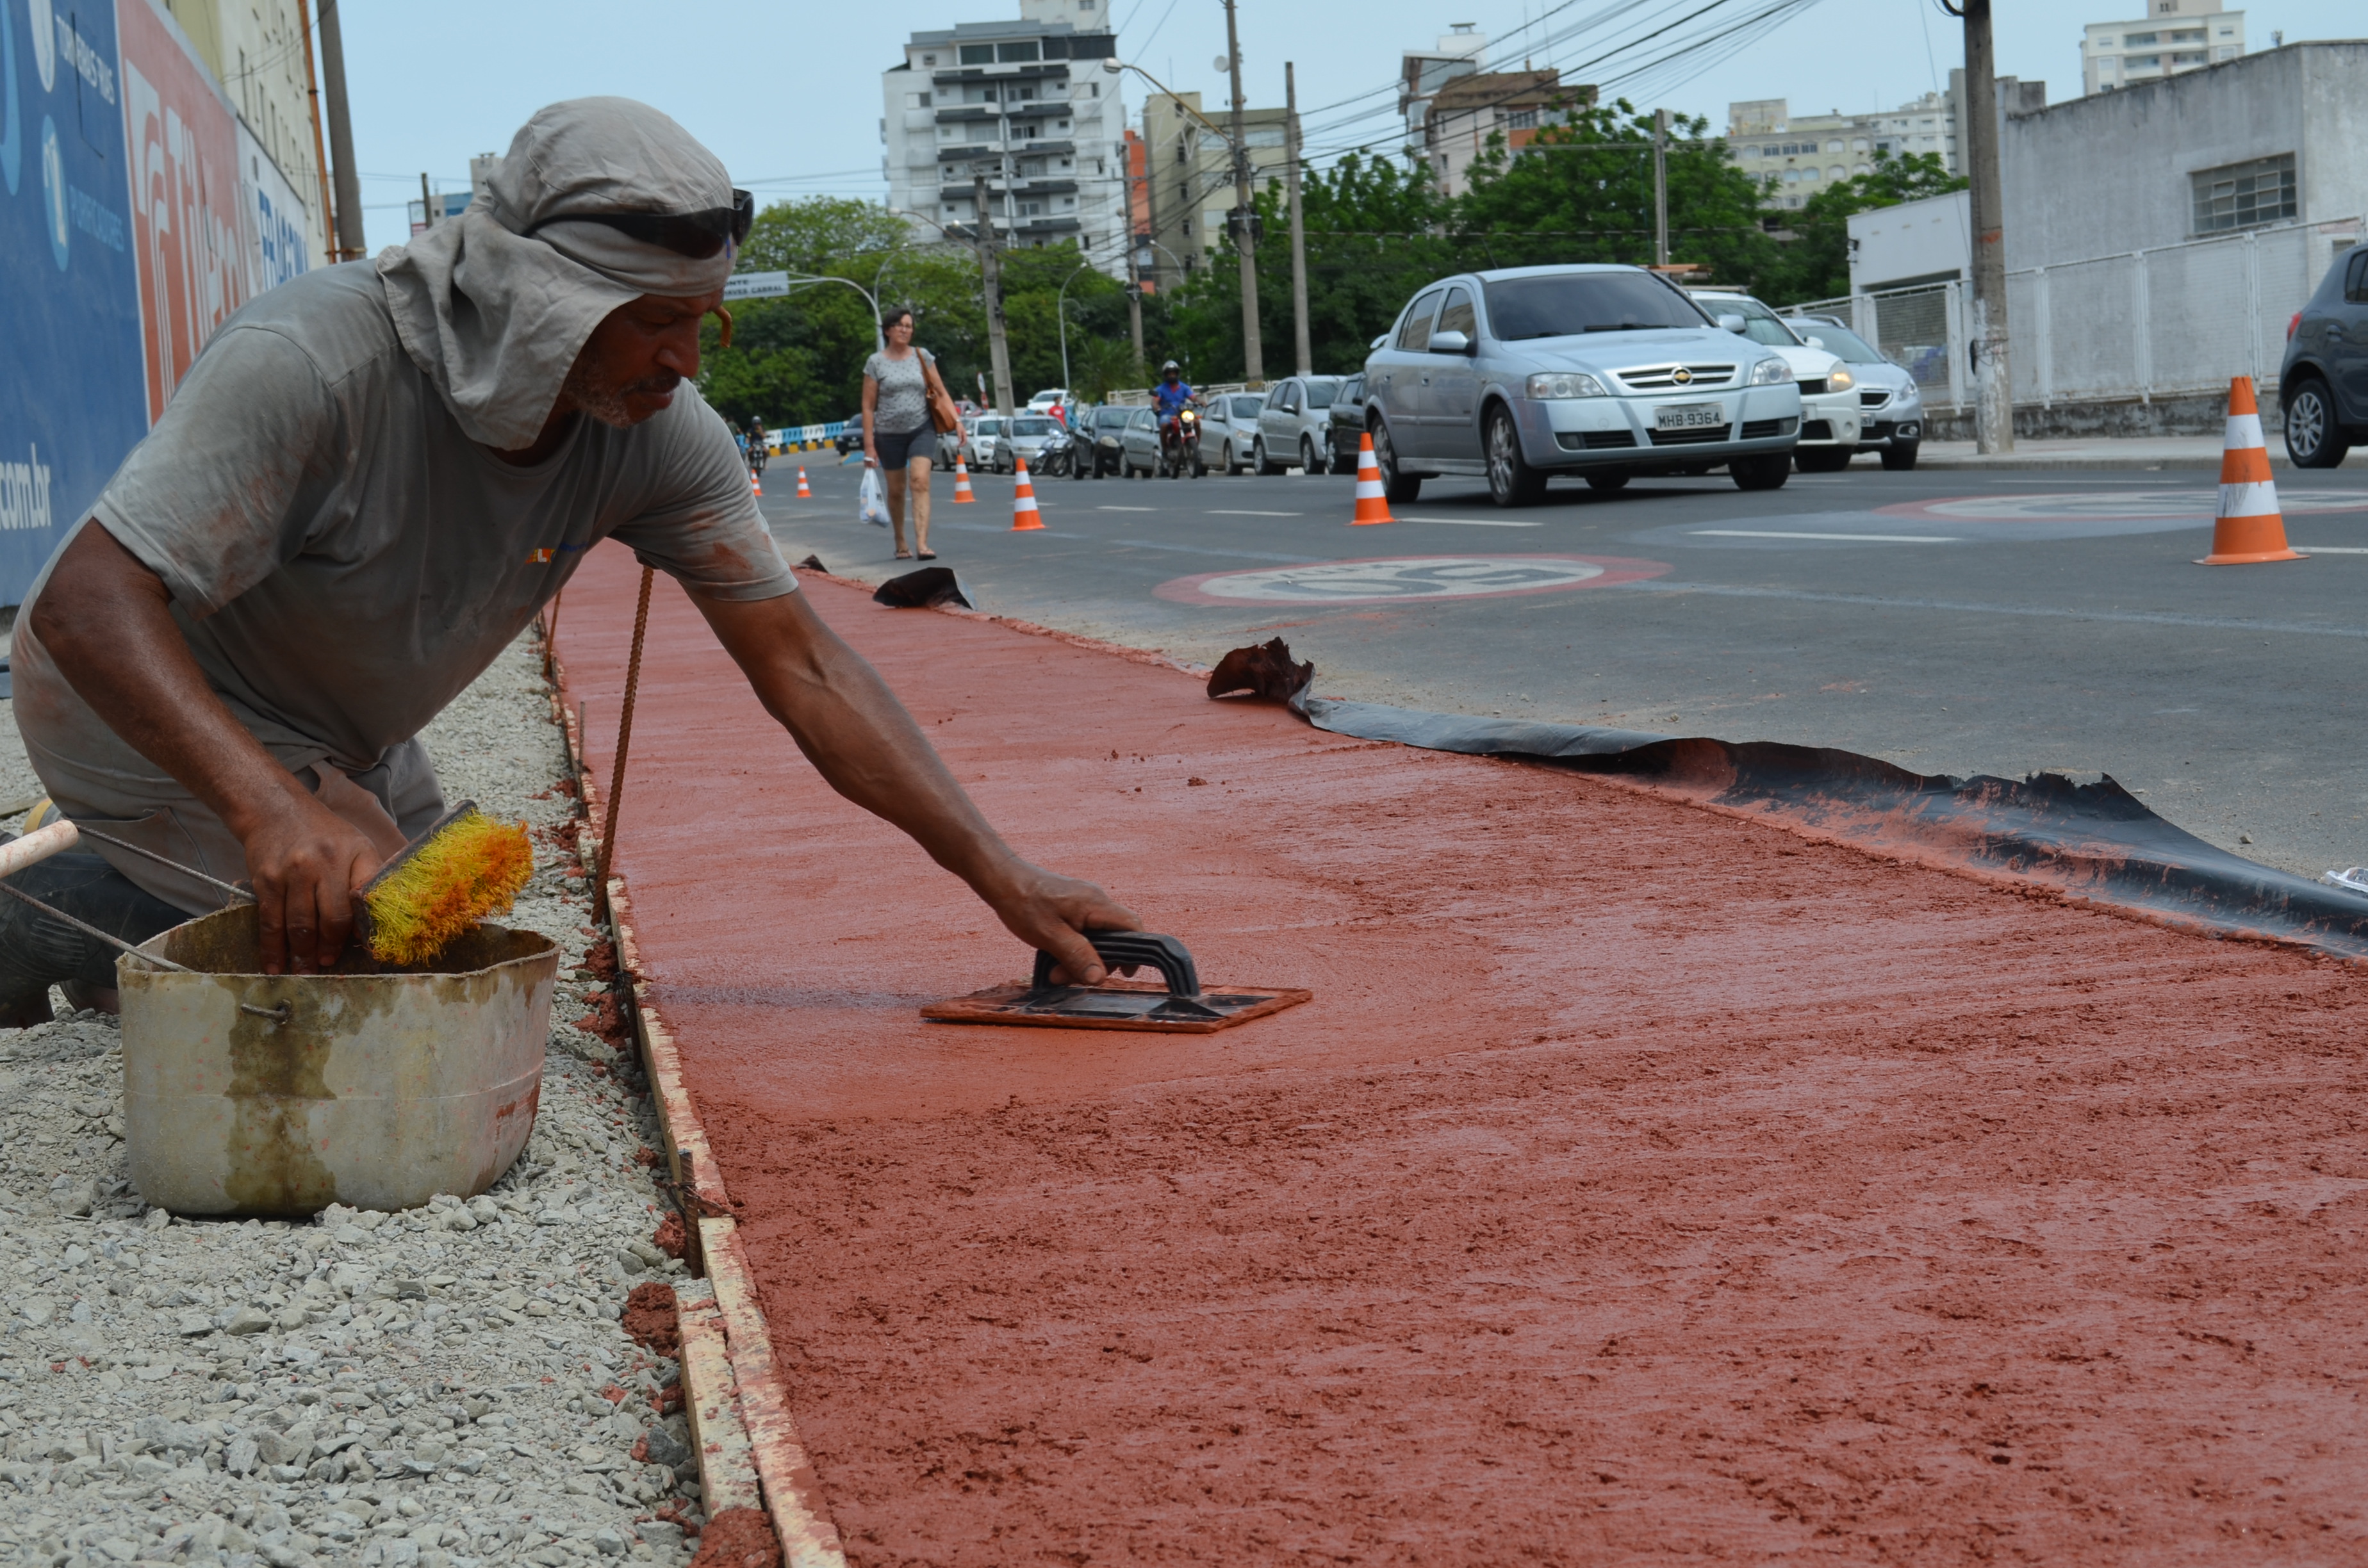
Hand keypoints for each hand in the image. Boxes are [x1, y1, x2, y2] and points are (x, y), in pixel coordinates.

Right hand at [240, 792, 383, 974]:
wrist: (276, 810)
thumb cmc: (323, 834)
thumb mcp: (357, 846)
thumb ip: (368, 879)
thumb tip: (376, 922)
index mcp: (356, 855)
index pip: (366, 899)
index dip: (365, 928)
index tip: (365, 950)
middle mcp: (326, 863)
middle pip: (332, 918)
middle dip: (331, 948)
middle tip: (329, 966)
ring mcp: (294, 872)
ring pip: (300, 925)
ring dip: (303, 955)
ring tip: (305, 972)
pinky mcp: (267, 880)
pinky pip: (271, 921)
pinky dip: (273, 949)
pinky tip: (275, 966)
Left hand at [979, 859, 1140, 984]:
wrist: (1002, 880)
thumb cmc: (1024, 903)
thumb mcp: (1050, 935)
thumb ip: (1078, 956)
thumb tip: (1099, 978)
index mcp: (1096, 904)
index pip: (1132, 925)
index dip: (1135, 950)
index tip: (1124, 972)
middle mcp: (1095, 901)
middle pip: (1113, 937)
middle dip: (1094, 962)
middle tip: (1066, 977)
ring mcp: (1084, 903)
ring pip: (1095, 938)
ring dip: (1079, 959)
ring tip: (1054, 972)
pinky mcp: (1072, 907)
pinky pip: (1082, 932)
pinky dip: (1072, 948)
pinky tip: (1053, 956)